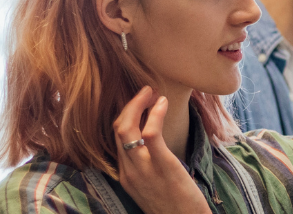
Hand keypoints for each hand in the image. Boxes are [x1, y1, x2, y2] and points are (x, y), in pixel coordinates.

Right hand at [113, 86, 210, 213]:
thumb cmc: (175, 206)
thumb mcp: (152, 187)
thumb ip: (147, 167)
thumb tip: (153, 144)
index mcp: (125, 176)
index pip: (116, 138)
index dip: (126, 115)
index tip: (140, 103)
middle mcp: (128, 171)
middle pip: (118, 129)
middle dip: (130, 105)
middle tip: (146, 91)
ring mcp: (143, 169)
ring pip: (126, 128)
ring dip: (138, 104)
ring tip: (152, 92)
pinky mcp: (162, 166)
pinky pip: (151, 133)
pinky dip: (155, 113)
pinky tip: (162, 103)